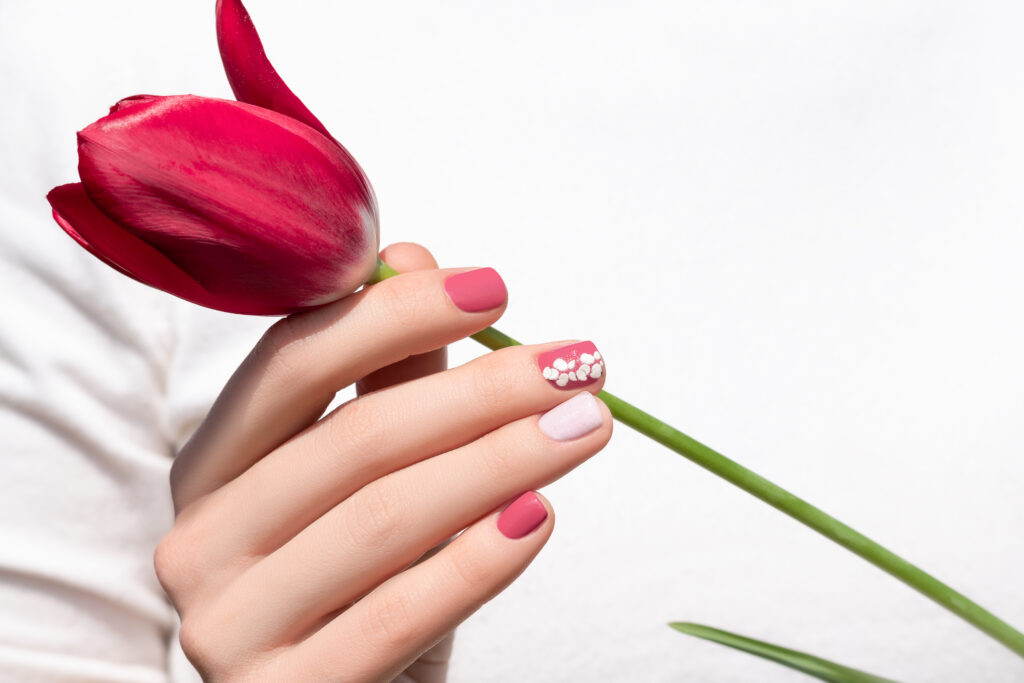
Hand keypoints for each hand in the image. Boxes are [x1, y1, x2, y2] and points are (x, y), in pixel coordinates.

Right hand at [154, 243, 611, 681]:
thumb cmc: (364, 580)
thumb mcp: (373, 478)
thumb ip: (388, 374)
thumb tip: (412, 257)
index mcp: (210, 469)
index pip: (291, 365)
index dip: (392, 315)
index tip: (493, 288)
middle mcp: (199, 542)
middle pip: (352, 440)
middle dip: (480, 391)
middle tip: (576, 364)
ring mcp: (229, 628)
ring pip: (383, 519)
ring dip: (502, 460)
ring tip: (586, 425)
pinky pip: (396, 614)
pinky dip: (478, 560)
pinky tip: (539, 516)